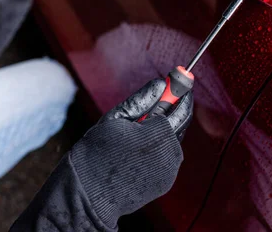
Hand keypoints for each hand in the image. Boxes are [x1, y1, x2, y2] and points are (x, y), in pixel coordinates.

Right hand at [69, 80, 192, 226]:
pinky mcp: (166, 182)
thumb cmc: (97, 152)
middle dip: (174, 108)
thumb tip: (161, 83)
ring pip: (172, 140)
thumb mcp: (116, 118)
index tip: (183, 77)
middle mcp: (169, 152)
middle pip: (179, 123)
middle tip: (164, 95)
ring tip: (137, 132)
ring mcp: (170, 170)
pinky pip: (167, 157)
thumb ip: (142, 99)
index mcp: (158, 133)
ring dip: (163, 130)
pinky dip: (158, 148)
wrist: (88, 194)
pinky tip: (137, 150)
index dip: (181, 90)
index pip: (179, 106)